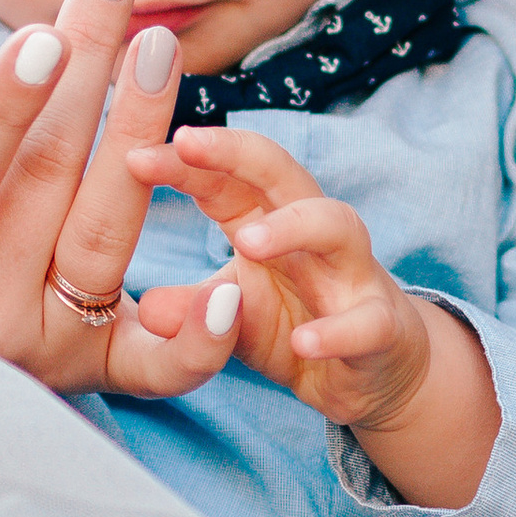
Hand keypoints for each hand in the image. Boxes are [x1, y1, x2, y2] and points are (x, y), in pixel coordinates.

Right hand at [0, 0, 245, 400]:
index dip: (2, 108)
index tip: (44, 33)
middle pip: (45, 179)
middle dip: (82, 66)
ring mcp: (42, 348)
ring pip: (105, 235)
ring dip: (139, 128)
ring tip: (156, 42)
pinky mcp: (97, 375)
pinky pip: (158, 369)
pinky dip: (200, 339)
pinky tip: (230, 291)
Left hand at [128, 126, 442, 435]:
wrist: (373, 373)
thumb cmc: (294, 324)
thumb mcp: (232, 317)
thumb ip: (191, 309)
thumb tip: (147, 310)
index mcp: (269, 220)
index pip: (228, 176)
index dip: (187, 161)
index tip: (134, 153)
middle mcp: (314, 234)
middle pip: (284, 173)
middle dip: (238, 152)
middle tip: (187, 143)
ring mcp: (353, 276)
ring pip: (338, 227)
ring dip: (293, 227)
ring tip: (248, 242)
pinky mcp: (380, 328)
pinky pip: (366, 322)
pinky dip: (338, 331)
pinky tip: (304, 342)